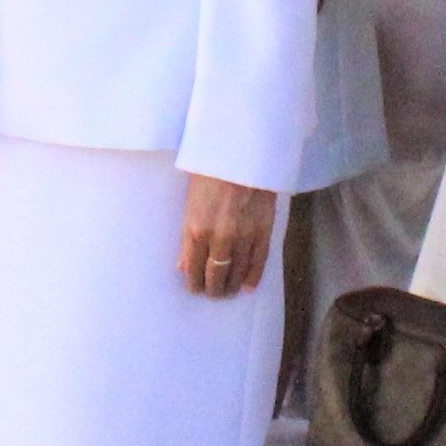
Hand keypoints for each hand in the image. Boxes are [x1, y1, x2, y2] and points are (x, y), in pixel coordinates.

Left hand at [176, 172, 277, 300]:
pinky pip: (258, 261)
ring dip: (232, 285)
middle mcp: (219, 237)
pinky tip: (249, 286)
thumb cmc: (210, 171)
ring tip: (228, 291)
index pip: (194, 269)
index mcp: (196, 229)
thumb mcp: (190, 202)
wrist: (241, 152)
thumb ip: (187, 236)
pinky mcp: (263, 230)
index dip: (195, 284)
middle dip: (213, 289)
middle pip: (216, 275)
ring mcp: (243, 235)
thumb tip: (183, 265)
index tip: (196, 289)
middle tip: (213, 294)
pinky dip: (253, 276)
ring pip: (237, 272)